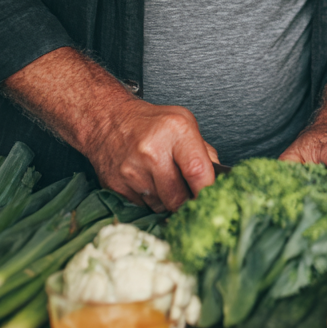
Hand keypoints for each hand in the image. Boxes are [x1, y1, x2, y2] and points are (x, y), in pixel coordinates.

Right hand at [84, 99, 215, 212]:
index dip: (207, 190)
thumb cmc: (150, 122)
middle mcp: (152, 151)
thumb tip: (218, 179)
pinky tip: (149, 182)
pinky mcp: (117, 186)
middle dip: (188, 201)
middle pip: (179, 197)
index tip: (213, 198)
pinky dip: (151, 200)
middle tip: (190, 193)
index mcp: (176, 131)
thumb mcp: (185, 123)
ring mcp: (132, 171)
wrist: (108, 120)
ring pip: (162, 205)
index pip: (198, 171)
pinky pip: (143, 206)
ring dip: (168, 201)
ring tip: (165, 180)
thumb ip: (205, 151)